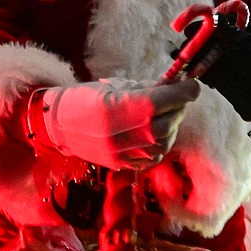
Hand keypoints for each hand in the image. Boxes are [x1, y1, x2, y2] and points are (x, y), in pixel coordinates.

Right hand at [27, 79, 200, 169]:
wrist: (58, 126)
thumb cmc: (84, 98)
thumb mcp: (114, 85)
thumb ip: (145, 87)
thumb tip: (174, 84)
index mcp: (119, 107)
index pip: (163, 99)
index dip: (183, 91)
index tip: (192, 85)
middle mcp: (123, 133)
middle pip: (167, 121)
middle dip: (177, 107)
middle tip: (177, 97)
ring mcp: (123, 153)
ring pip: (165, 140)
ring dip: (171, 125)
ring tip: (164, 113)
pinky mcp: (124, 165)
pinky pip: (155, 155)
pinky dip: (161, 141)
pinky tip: (154, 131)